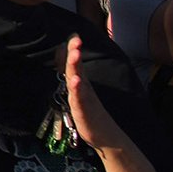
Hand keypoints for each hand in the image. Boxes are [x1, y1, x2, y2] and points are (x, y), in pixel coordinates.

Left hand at [66, 35, 131, 152]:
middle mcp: (84, 89)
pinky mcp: (84, 111)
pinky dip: (77, 89)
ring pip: (78, 80)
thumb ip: (73, 77)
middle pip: (77, 68)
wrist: (105, 136)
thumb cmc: (90, 112)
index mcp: (81, 84)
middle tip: (76, 39)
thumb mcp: (78, 93)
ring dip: (76, 66)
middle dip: (75, 53)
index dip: (74, 50)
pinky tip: (76, 80)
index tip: (74, 34)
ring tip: (74, 53)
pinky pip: (80, 99)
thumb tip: (66, 61)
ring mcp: (85, 99)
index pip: (76, 64)